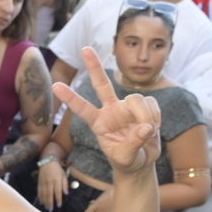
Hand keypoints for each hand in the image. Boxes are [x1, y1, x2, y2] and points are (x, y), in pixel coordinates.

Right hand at [36, 160, 65, 209]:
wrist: (47, 161)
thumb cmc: (57, 169)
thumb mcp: (64, 175)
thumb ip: (65, 184)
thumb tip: (66, 193)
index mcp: (57, 180)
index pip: (57, 191)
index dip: (58, 199)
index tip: (59, 205)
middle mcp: (49, 181)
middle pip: (49, 194)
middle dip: (50, 202)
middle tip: (51, 210)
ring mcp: (43, 182)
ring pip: (43, 194)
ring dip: (45, 202)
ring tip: (46, 208)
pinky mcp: (39, 182)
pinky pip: (39, 191)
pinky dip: (40, 197)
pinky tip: (41, 202)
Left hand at [54, 48, 159, 174]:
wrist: (141, 162)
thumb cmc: (127, 161)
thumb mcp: (125, 158)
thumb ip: (132, 143)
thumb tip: (144, 127)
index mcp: (98, 123)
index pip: (82, 108)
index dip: (70, 98)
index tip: (56, 86)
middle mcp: (110, 110)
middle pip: (102, 84)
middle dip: (95, 67)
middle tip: (84, 49)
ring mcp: (126, 107)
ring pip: (137, 99)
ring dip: (146, 116)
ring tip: (148, 132)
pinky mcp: (143, 107)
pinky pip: (152, 103)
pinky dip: (155, 116)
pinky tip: (153, 127)